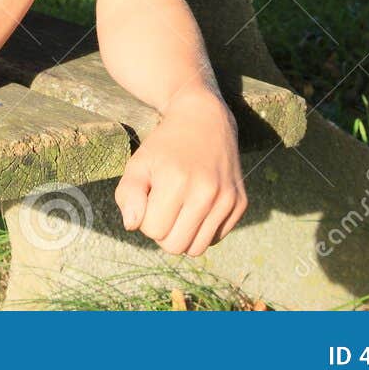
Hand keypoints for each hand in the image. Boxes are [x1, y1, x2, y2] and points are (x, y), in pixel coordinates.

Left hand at [116, 89, 247, 255]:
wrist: (205, 120)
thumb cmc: (164, 146)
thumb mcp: (138, 163)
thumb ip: (127, 195)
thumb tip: (132, 225)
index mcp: (177, 181)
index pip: (153, 231)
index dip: (146, 218)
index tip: (151, 197)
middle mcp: (206, 192)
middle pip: (175, 246)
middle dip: (163, 230)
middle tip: (164, 205)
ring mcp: (227, 199)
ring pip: (196, 249)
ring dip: (183, 234)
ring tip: (179, 208)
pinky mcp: (241, 203)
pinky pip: (215, 239)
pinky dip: (202, 229)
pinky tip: (198, 205)